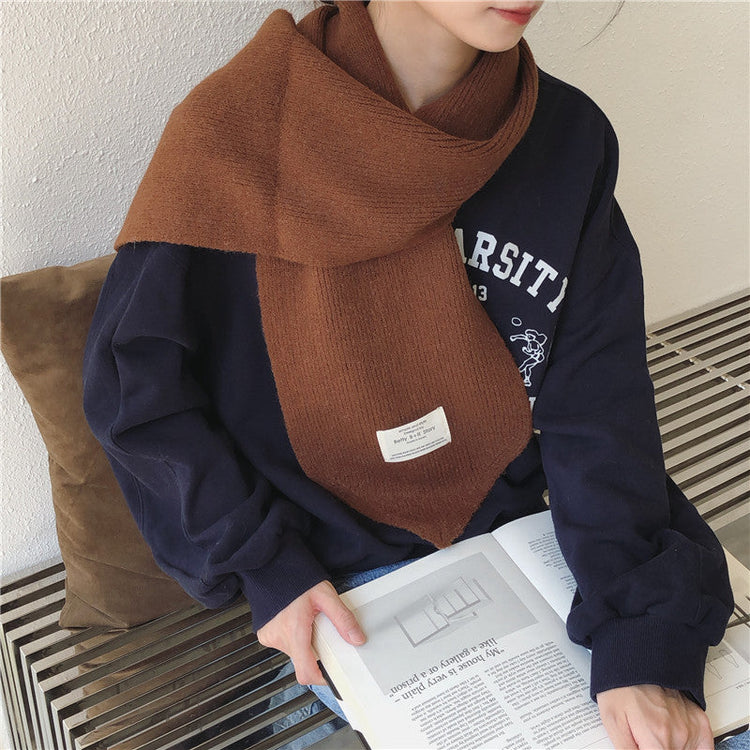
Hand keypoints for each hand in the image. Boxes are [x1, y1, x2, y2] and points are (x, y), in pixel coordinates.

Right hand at [256, 580, 365, 684]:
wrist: (272, 566)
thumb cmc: (296, 578)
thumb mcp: (325, 595)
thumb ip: (342, 618)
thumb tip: (356, 638)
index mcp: (294, 631)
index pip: (306, 672)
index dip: (321, 677)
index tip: (330, 674)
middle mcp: (279, 637)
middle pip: (302, 661)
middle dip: (315, 652)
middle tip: (319, 631)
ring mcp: (270, 637)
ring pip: (294, 652)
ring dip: (303, 643)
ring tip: (305, 620)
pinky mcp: (265, 634)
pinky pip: (284, 643)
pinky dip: (293, 637)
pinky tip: (295, 620)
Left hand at [597, 685, 712, 749]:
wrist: (632, 661)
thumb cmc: (620, 688)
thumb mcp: (613, 723)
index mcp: (657, 738)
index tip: (643, 745)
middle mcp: (679, 734)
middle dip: (656, 747)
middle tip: (645, 737)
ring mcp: (691, 726)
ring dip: (672, 747)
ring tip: (655, 734)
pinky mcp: (699, 720)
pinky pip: (703, 747)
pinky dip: (690, 747)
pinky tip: (674, 740)